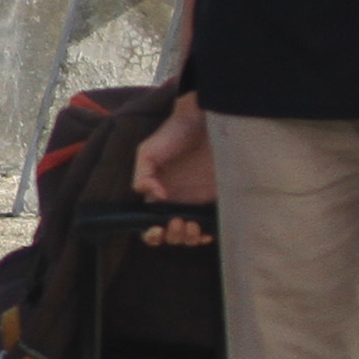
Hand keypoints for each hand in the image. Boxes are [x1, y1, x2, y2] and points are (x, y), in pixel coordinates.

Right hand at [133, 90, 217, 244]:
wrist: (206, 121)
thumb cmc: (175, 133)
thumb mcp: (147, 150)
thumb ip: (142, 175)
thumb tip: (156, 197)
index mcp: (156, 194)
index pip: (149, 225)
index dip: (151, 234)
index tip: (156, 230)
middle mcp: (175, 203)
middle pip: (170, 235)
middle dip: (172, 236)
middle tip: (177, 222)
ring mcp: (196, 203)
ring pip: (190, 235)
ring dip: (188, 238)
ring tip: (191, 225)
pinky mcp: (216, 200)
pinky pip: (211, 226)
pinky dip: (208, 235)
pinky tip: (206, 231)